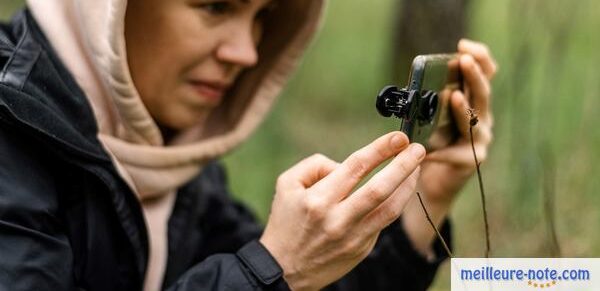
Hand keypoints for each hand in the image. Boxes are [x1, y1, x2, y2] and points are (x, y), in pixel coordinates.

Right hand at [260, 132, 424, 289]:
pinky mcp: (362, 248)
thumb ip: (314, 165)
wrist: (284, 269)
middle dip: (403, 166)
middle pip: (380, 188)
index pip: (356, 166)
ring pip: (390, 208)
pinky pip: (384, 222)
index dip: (380, 149)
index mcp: (318, 199)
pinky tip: (401, 189)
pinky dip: (396, 203)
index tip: (398, 138)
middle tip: (418, 149)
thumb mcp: (286, 185)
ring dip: (408, 185)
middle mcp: (338, 219)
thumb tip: (343, 165)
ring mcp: (353, 236)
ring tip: (416, 167)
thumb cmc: (286, 222)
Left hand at [403, 39, 497, 255]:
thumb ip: (427, 101)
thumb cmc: (428, 144)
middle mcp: (481, 119)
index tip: (463, 45)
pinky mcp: (470, 161)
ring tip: (454, 97)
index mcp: (473, 102)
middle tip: (463, 61)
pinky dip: (441, 150)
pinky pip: (456, 153)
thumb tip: (410, 86)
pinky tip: (429, 149)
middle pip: (483, 94)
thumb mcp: (428, 117)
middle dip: (474, 76)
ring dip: (464, 109)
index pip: (485, 75)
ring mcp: (480, 140)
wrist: (429, 183)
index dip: (479, 58)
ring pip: (475, 121)